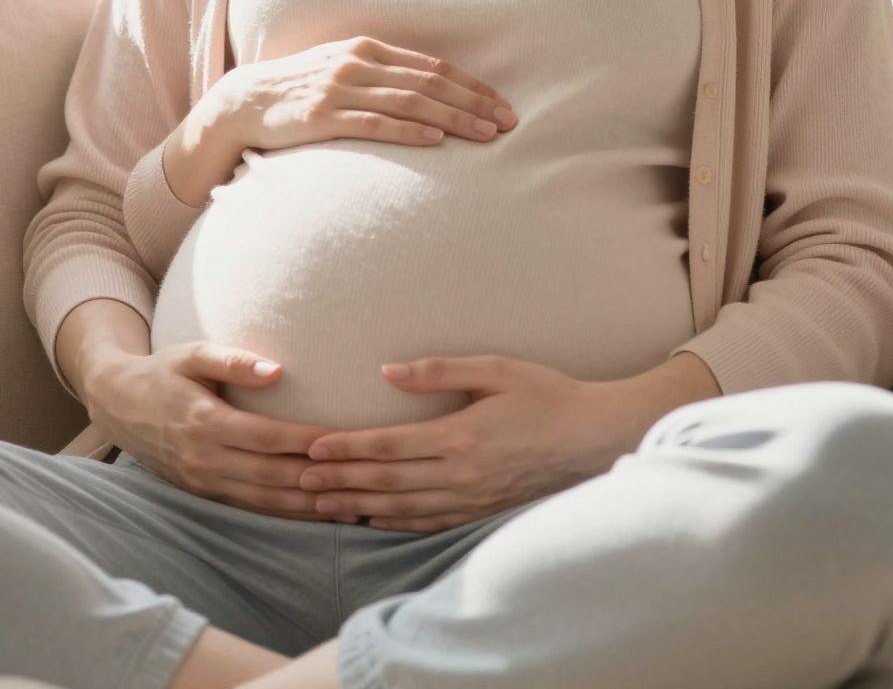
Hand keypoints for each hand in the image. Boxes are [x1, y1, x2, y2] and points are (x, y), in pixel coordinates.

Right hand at [81, 340, 349, 521]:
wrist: (118, 404)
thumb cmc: (162, 372)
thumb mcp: (191, 354)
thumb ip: (233, 360)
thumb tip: (278, 371)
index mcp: (205, 422)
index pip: (268, 437)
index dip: (307, 441)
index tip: (344, 439)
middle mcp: (204, 458)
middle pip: (271, 476)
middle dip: (316, 481)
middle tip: (360, 480)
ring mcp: (202, 481)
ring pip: (263, 501)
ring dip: (306, 506)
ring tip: (349, 506)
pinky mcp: (203, 493)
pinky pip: (249, 508)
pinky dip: (283, 513)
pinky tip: (314, 513)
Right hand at [220, 36, 518, 157]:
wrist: (244, 101)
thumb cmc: (300, 89)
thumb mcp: (342, 70)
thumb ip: (381, 76)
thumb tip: (429, 92)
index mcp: (368, 49)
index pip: (433, 67)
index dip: (472, 85)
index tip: (502, 104)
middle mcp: (359, 64)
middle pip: (430, 84)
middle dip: (474, 103)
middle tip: (509, 122)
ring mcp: (340, 90)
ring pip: (411, 103)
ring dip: (454, 118)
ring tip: (486, 134)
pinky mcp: (323, 117)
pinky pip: (375, 124)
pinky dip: (410, 131)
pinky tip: (436, 141)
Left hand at [296, 355, 633, 531]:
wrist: (594, 438)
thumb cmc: (546, 395)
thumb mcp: (495, 369)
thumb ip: (439, 371)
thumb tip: (387, 372)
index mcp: (459, 436)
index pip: (387, 445)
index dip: (346, 448)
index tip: (312, 448)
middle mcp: (459, 473)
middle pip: (385, 482)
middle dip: (339, 481)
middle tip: (299, 482)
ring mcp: (470, 498)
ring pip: (400, 508)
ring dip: (357, 506)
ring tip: (322, 505)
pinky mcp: (481, 511)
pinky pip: (428, 523)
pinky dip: (394, 523)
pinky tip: (372, 519)